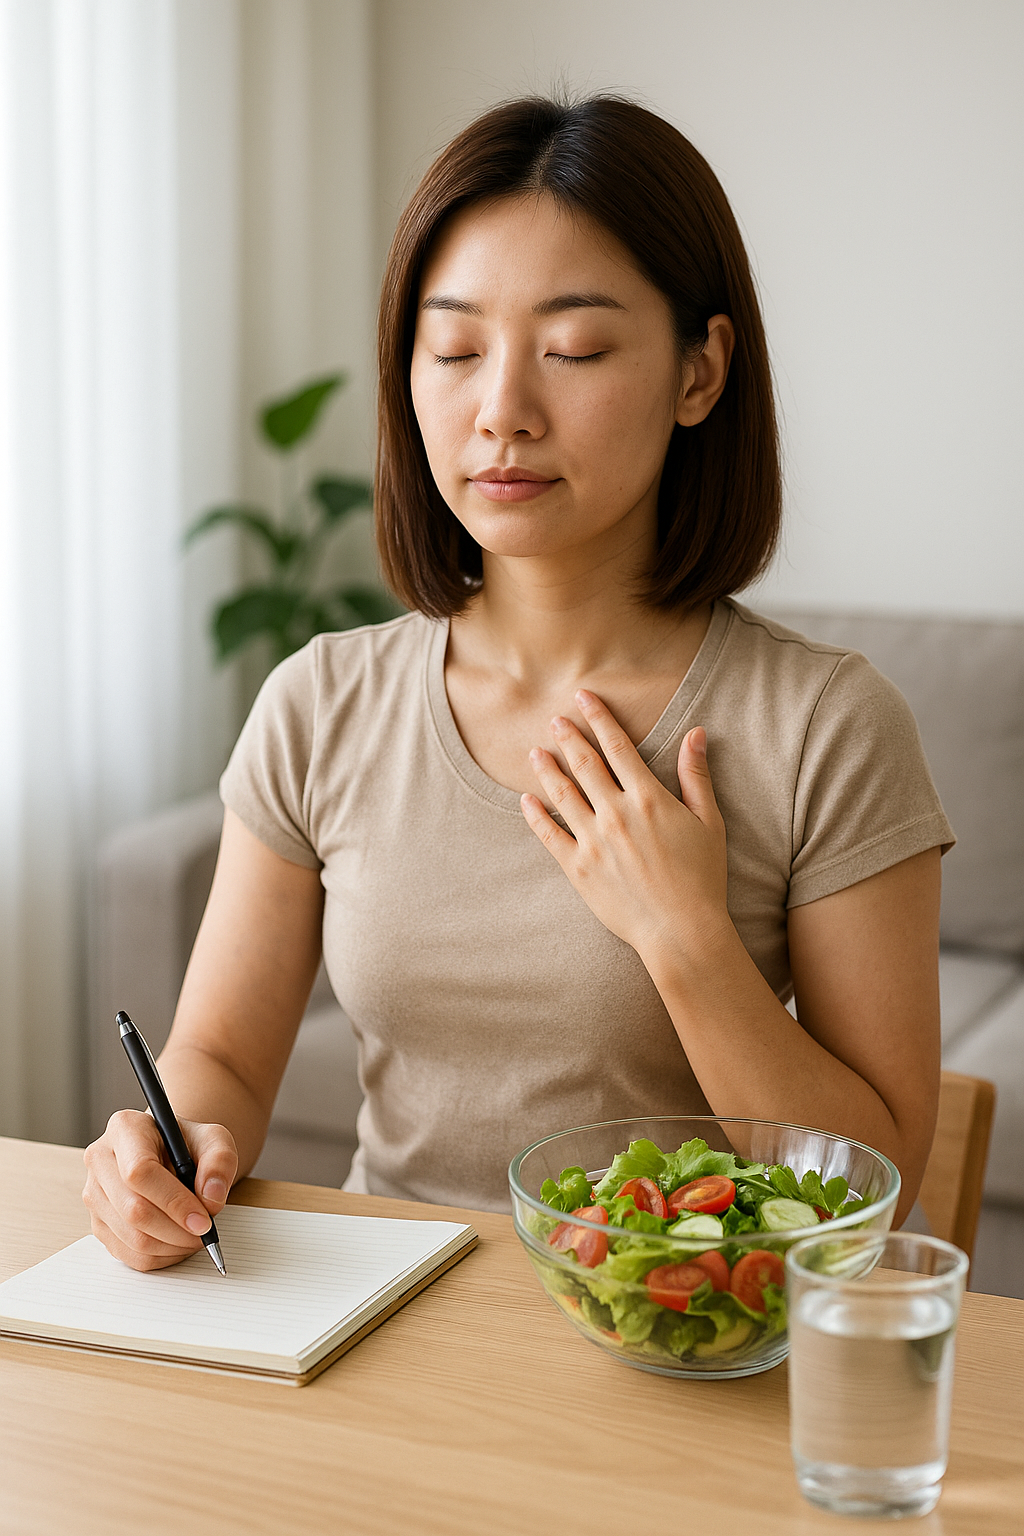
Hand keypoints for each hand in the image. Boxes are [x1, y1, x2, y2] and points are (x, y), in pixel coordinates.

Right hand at [82, 1109, 237, 1271]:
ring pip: (131, 1237)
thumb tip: (210, 1198)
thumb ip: (219, 1161)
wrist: (170, 1154)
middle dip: (177, 1229)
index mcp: (125, 1128)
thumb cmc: (188, 1144)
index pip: (140, 1171)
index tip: (203, 1219)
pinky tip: (179, 1242)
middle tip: (205, 1232)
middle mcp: (101, 1159)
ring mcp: (94, 1195)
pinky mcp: (98, 1224)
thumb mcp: (214, 1139)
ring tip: (196, 1235)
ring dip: (172, 1245)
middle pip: (133, 1209)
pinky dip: (161, 1256)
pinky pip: (129, 1254)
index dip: (174, 1201)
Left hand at [520, 689, 728, 962]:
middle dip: (568, 737)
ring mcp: (593, 841)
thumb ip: (696, 776)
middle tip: (555, 720)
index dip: (599, 718)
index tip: (584, 697)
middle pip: (584, 764)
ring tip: (535, 752)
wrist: (681, 930)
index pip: (617, 746)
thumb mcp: (709, 822)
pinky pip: (549, 834)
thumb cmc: (702, 878)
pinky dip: (535, 815)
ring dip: (547, 769)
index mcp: (648, 798)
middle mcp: (615, 813)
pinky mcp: (577, 868)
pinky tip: (526, 800)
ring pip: (561, 794)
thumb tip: (696, 732)